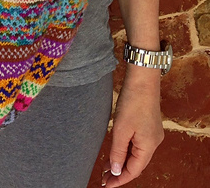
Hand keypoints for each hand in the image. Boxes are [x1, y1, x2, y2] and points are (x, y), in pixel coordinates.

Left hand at [102, 67, 163, 186]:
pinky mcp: (149, 125)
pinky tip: (117, 151)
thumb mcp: (121, 129)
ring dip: (123, 161)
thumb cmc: (132, 102)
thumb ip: (118, 151)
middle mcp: (154, 142)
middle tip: (104, 178)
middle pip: (136, 164)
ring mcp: (152, 133)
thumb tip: (115, 170)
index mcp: (149, 146)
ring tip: (107, 167)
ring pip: (137, 154)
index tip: (107, 185)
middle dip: (120, 172)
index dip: (120, 179)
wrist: (143, 80)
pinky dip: (127, 150)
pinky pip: (138, 144)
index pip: (134, 170)